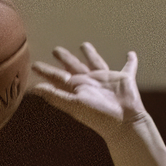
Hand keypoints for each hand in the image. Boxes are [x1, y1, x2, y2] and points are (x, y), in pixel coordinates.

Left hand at [30, 44, 146, 140]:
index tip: (35, 65)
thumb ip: (55, 96)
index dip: (47, 72)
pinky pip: (128, 67)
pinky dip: (131, 61)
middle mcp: (90, 83)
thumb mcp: (73, 104)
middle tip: (56, 50)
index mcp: (77, 89)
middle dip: (65, 59)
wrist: (122, 121)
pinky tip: (131, 54)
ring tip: (84, 45)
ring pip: (96, 63)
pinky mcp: (124, 79)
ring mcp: (106, 80)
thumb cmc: (97, 114)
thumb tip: (35, 89)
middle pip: (74, 67)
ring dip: (91, 55)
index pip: (58, 78)